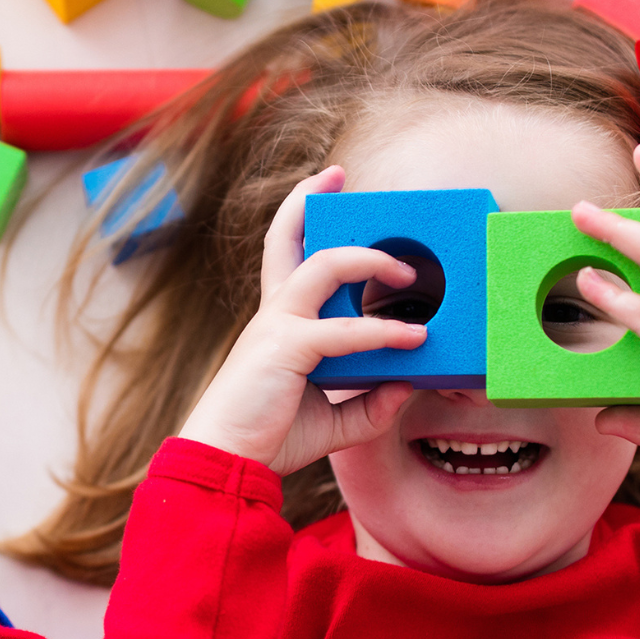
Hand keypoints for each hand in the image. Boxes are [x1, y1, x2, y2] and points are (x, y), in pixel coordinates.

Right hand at [176, 166, 424, 476]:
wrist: (226, 463)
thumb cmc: (268, 439)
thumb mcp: (334, 421)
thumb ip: (370, 403)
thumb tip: (408, 385)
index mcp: (279, 322)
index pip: (287, 256)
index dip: (300, 217)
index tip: (325, 189)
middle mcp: (275, 313)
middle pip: (286, 237)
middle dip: (309, 198)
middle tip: (340, 176)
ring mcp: (278, 325)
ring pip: (324, 266)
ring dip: (370, 259)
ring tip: (409, 274)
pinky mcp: (287, 348)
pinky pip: (343, 331)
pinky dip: (382, 332)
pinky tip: (413, 340)